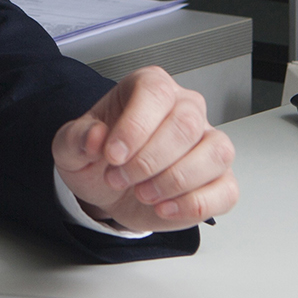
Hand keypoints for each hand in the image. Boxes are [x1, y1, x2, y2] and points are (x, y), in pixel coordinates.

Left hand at [53, 66, 237, 231]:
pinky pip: (226, 190)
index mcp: (150, 88)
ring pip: (215, 153)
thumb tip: (95, 137)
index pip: (155, 93)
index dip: (135, 127)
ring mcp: (208, 142)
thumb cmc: (100, 158)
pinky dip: (195, 204)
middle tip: (119, 178)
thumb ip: (76, 138)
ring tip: (143, 194)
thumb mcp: (70, 147)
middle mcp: (185, 108)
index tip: (112, 155)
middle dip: (148, 160)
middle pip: (186, 124)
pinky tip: (164, 208)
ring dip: (174, 181)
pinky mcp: (219, 179)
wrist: (112, 190)